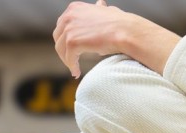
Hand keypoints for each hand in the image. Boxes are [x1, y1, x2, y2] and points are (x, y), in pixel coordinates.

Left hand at [53, 1, 179, 76]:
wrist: (127, 31)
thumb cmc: (120, 23)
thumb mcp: (106, 11)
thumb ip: (99, 10)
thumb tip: (100, 4)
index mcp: (74, 8)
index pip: (62, 25)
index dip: (65, 39)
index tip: (72, 49)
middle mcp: (69, 16)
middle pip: (58, 37)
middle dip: (64, 50)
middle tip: (71, 61)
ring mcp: (69, 28)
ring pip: (61, 49)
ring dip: (67, 60)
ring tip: (75, 69)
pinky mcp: (72, 42)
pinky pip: (69, 58)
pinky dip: (72, 66)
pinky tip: (77, 73)